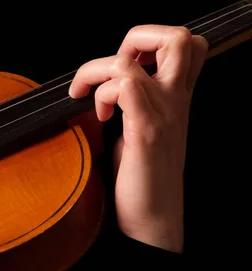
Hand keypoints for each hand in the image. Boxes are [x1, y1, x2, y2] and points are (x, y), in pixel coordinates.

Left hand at [69, 25, 207, 252]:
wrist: (152, 221)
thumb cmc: (141, 181)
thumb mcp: (140, 132)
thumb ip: (132, 106)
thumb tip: (102, 90)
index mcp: (176, 100)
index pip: (187, 45)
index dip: (152, 41)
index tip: (122, 67)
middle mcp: (175, 101)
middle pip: (178, 37)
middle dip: (135, 38)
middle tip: (112, 69)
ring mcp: (162, 115)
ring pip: (131, 60)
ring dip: (99, 72)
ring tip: (94, 101)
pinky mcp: (144, 133)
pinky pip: (123, 88)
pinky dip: (101, 95)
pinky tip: (100, 116)